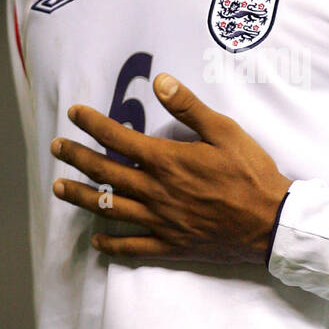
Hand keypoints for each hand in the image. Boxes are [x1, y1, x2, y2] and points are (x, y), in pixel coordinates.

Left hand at [50, 73, 292, 263]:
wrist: (271, 223)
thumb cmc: (252, 174)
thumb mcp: (225, 131)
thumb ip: (189, 107)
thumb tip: (160, 81)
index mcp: (167, 161)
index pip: (119, 138)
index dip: (93, 124)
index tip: (74, 114)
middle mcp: (156, 192)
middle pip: (105, 173)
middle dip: (77, 158)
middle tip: (56, 147)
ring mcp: (161, 221)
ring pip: (110, 209)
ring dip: (81, 197)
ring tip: (59, 189)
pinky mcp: (172, 245)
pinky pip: (133, 247)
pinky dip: (112, 245)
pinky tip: (96, 241)